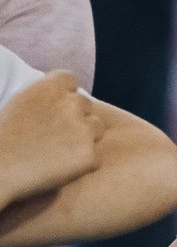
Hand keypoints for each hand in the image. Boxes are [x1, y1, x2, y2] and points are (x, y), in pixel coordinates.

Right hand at [0, 71, 103, 204]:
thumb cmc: (3, 138)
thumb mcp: (20, 103)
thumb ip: (45, 95)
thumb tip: (63, 90)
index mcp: (50, 87)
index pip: (69, 80)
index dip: (63, 94)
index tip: (54, 108)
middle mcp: (71, 103)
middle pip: (86, 105)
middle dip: (75, 116)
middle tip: (55, 134)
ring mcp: (83, 129)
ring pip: (97, 127)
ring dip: (85, 136)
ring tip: (58, 150)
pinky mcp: (89, 154)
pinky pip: (95, 155)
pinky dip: (83, 162)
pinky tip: (60, 167)